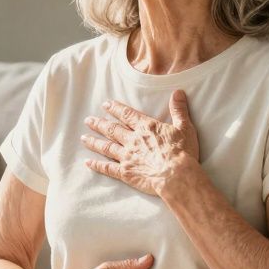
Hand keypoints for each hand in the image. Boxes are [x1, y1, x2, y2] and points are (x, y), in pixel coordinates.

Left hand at [80, 90, 199, 196]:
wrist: (177, 176)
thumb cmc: (182, 152)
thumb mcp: (184, 127)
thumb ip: (178, 110)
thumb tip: (178, 92)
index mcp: (146, 128)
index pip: (127, 114)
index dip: (115, 108)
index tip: (105, 105)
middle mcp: (133, 140)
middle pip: (112, 130)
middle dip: (99, 124)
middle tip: (88, 120)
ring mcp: (127, 157)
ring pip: (106, 147)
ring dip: (94, 142)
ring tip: (84, 138)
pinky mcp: (126, 173)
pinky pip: (108, 168)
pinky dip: (97, 165)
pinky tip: (88, 162)